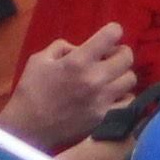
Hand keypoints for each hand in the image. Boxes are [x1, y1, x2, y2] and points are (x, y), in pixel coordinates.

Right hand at [0, 23, 138, 146]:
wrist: (28, 128)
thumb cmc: (30, 91)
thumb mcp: (39, 59)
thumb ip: (62, 47)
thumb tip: (80, 48)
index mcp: (78, 61)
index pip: (111, 35)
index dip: (113, 31)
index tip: (109, 35)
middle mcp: (95, 78)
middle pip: (127, 57)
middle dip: (120, 52)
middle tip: (110, 56)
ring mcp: (102, 100)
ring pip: (130, 79)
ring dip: (121, 74)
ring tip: (110, 77)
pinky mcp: (104, 117)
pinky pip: (127, 102)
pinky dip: (122, 96)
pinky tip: (111, 96)